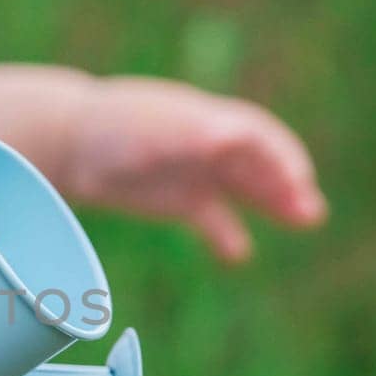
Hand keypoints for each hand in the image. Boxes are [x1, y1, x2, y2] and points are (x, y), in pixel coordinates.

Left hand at [61, 77, 327, 261]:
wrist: (66, 141)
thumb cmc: (110, 129)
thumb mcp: (152, 130)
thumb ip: (192, 134)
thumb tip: (233, 135)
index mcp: (204, 120)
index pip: (257, 134)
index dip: (282, 155)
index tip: (299, 181)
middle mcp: (205, 143)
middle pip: (259, 163)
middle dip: (287, 184)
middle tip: (309, 213)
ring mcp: (192, 170)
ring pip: (243, 188)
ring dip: (272, 204)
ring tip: (302, 220)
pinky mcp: (176, 197)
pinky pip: (211, 217)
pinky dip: (227, 234)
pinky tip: (240, 256)